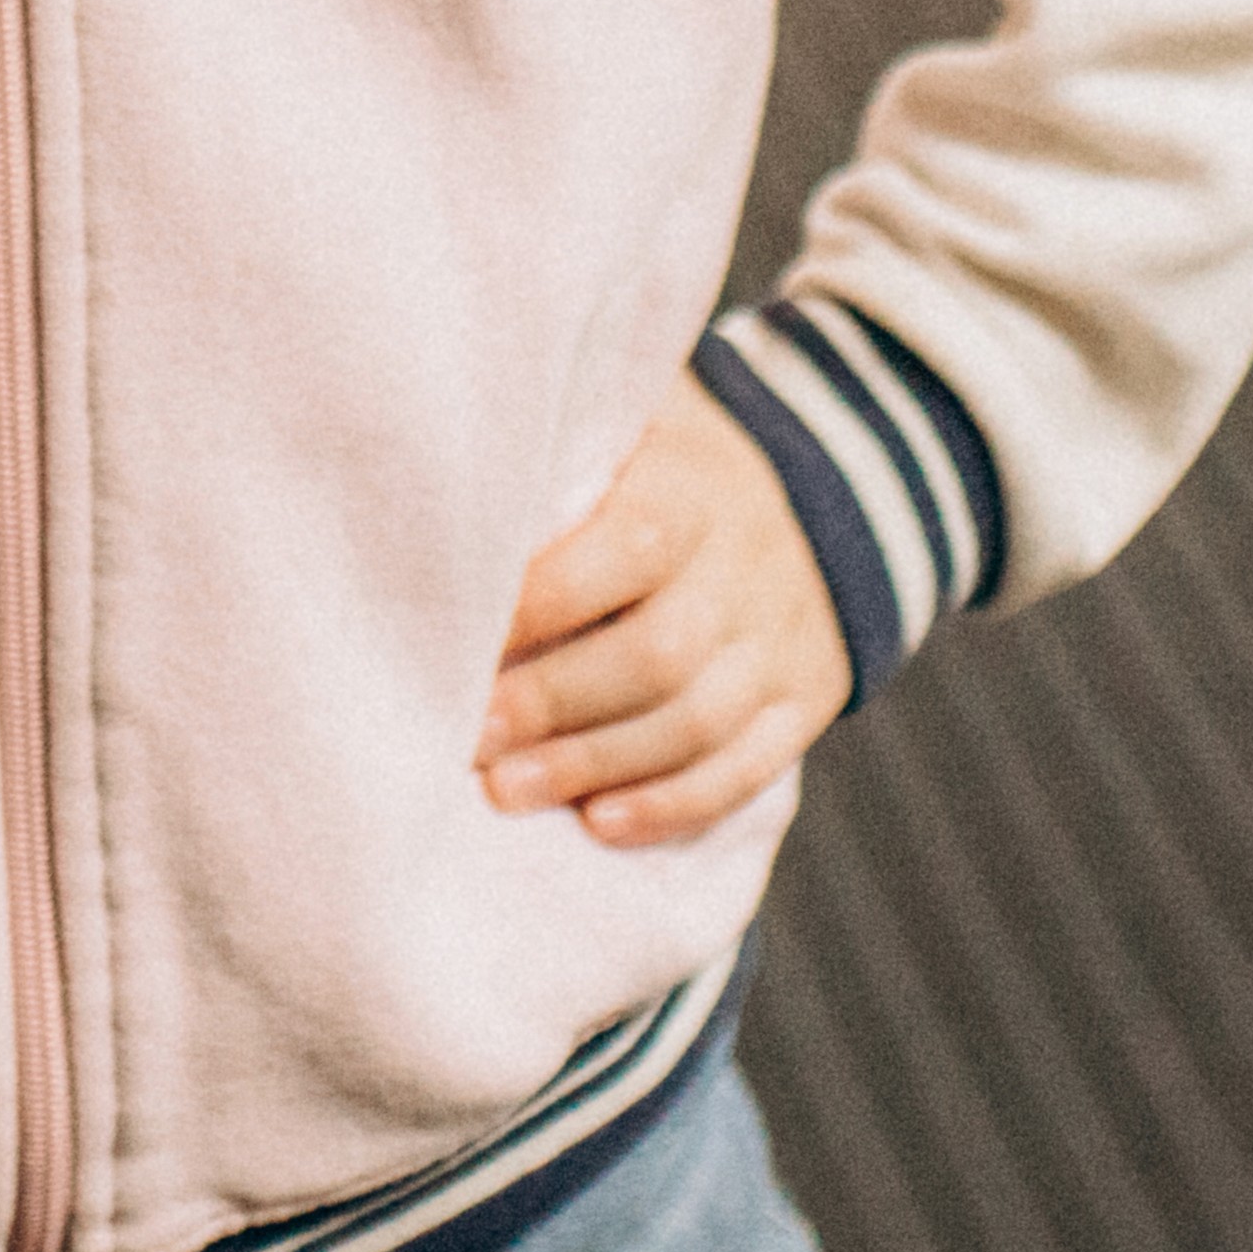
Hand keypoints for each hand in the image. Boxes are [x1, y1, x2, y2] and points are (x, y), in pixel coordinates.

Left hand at [478, 384, 844, 847]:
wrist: (818, 497)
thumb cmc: (662, 467)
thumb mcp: (625, 426)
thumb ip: (555, 455)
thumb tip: (434, 484)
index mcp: (693, 488)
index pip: (629, 546)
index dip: (542, 600)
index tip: (456, 638)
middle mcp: (748, 565)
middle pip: (658, 653)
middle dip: (553, 702)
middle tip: (466, 738)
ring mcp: (782, 640)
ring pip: (698, 721)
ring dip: (596, 765)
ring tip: (504, 791)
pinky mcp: (803, 700)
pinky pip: (749, 767)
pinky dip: (675, 805)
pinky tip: (601, 825)